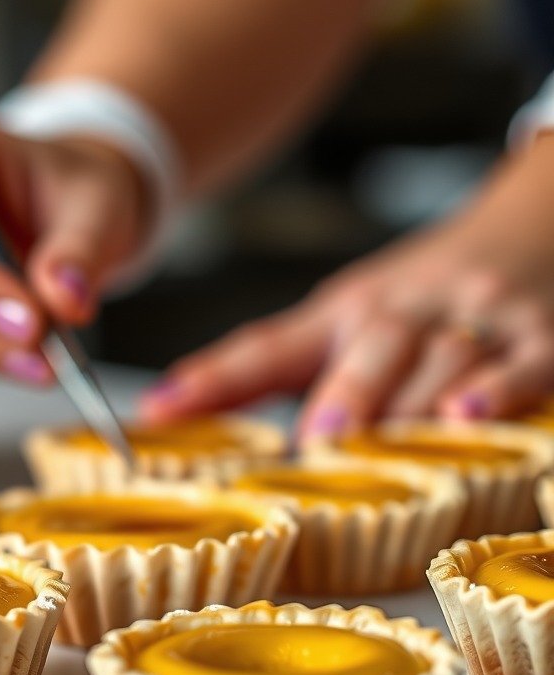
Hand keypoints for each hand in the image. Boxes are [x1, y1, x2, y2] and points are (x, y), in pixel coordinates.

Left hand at [139, 136, 553, 442]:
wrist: (534, 225)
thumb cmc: (424, 292)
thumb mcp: (347, 317)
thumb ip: (278, 367)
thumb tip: (182, 410)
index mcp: (346, 312)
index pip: (270, 348)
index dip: (213, 380)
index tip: (158, 411)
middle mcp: (405, 311)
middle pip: (372, 347)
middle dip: (343, 396)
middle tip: (315, 441)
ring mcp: (476, 322)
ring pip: (441, 362)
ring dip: (406, 409)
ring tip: (374, 449)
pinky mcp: (541, 338)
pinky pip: (521, 366)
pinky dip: (495, 392)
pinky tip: (464, 417)